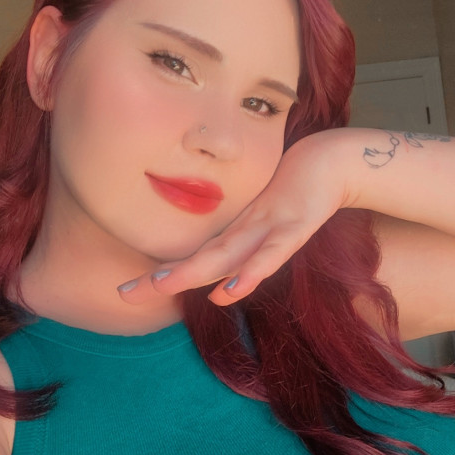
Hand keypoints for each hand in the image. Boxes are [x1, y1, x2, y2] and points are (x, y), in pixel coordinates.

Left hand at [118, 129, 354, 305]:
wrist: (332, 161)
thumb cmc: (296, 194)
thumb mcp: (267, 228)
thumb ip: (245, 257)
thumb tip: (218, 293)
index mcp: (237, 234)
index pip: (194, 260)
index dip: (162, 276)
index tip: (126, 291)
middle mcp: (244, 231)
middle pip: (199, 261)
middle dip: (162, 279)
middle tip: (122, 293)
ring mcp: (267, 226)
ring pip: (225, 255)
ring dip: (193, 271)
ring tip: (159, 285)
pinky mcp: (294, 225)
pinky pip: (272, 253)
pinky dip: (252, 271)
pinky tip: (232, 288)